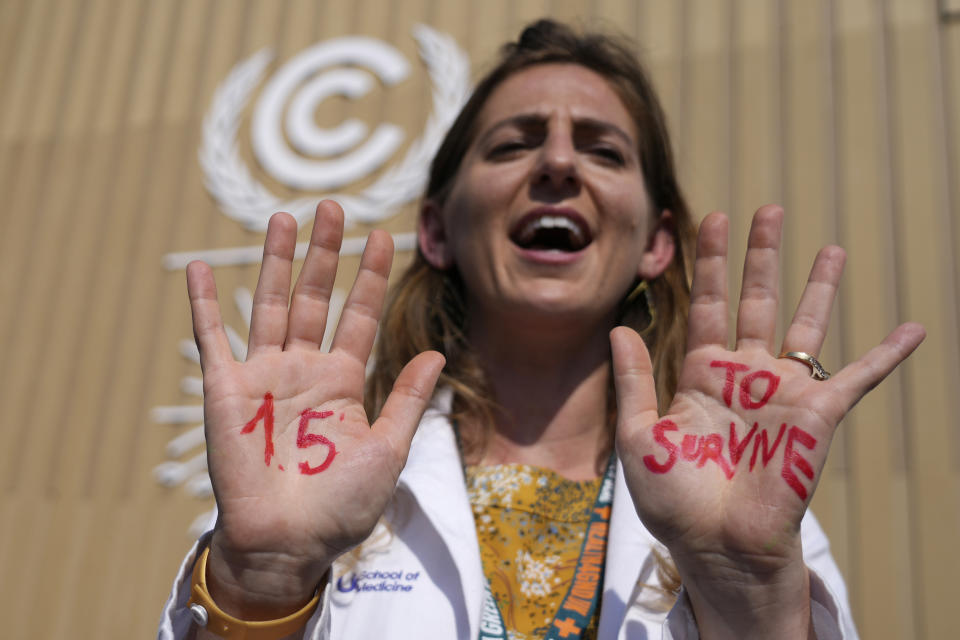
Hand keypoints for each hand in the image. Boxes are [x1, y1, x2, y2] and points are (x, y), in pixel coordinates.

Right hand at [186, 201, 443, 617]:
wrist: (290, 542)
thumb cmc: (342, 504)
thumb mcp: (388, 448)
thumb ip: (408, 398)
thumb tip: (438, 353)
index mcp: (343, 382)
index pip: (358, 316)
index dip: (370, 277)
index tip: (383, 236)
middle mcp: (303, 370)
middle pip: (314, 298)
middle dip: (324, 253)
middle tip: (332, 206)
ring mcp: (263, 375)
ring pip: (269, 304)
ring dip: (275, 261)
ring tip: (284, 216)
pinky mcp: (225, 389)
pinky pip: (211, 338)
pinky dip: (203, 303)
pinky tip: (199, 266)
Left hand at [611, 206, 923, 636]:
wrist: (716, 546)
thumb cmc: (674, 500)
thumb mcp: (640, 436)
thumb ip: (635, 381)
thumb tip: (620, 327)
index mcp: (701, 376)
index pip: (706, 306)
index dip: (707, 264)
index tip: (709, 222)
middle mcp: (744, 375)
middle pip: (754, 300)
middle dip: (760, 256)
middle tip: (766, 210)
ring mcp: (783, 391)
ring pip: (806, 325)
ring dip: (818, 286)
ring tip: (831, 246)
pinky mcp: (817, 414)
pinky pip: (859, 377)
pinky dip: (887, 354)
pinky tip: (913, 329)